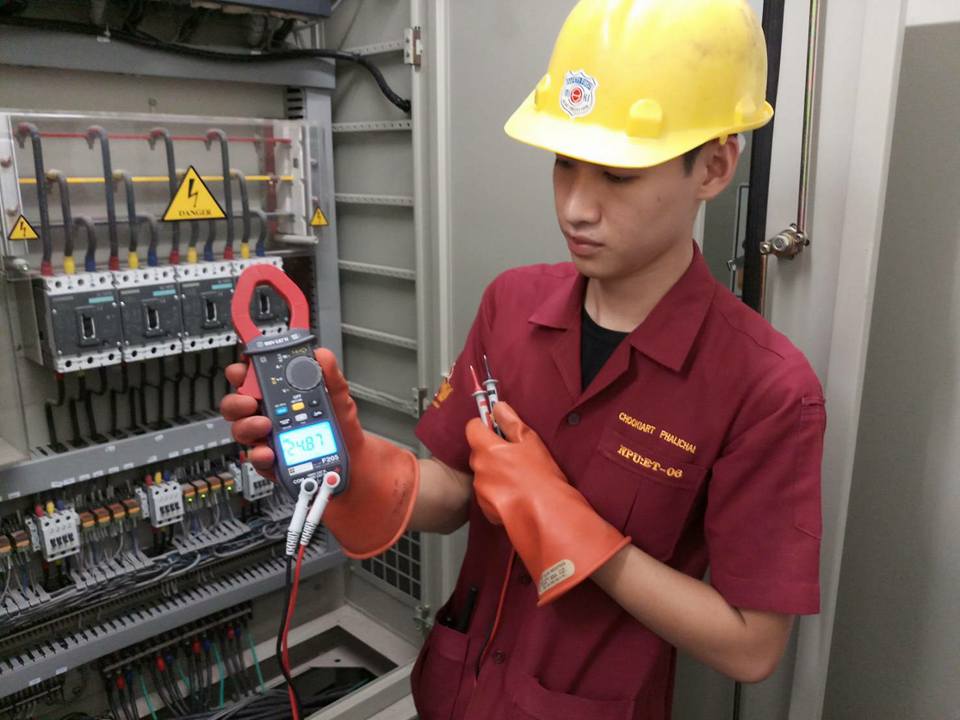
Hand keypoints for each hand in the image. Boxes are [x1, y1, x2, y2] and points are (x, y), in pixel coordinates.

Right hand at [220, 348, 418, 559]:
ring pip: (242, 431)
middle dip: (237, 401)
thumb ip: (331, 378)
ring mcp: (268, 440)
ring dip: (248, 426)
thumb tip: (322, 356)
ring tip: (266, 426)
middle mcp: (270, 417)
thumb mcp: (340, 401)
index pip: (254, 379)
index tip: (242, 370)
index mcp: (283, 397)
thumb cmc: (343, 433)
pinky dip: (260, 455)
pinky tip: (270, 452)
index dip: (242, 372)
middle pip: (238, 405)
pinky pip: (256, 459)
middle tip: (250, 402)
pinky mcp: (271, 463)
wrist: (353, 468)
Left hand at [467, 402, 630, 604]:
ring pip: (484, 474)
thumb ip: (511, 422)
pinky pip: (488, 494)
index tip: (498, 429)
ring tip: (520, 480)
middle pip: (478, 452)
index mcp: (487, 448)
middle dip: (492, 452)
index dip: (485, 426)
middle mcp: (479, 468)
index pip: (472, 427)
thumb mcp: (531, 442)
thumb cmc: (541, 476)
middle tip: (516, 457)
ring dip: (496, 474)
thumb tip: (498, 407)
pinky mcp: (485, 509)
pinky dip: (498, 493)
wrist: (545, 515)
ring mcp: (480, 490)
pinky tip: (517, 496)